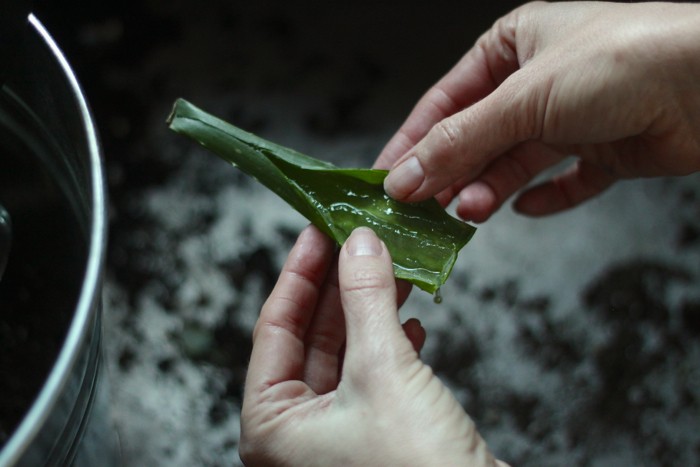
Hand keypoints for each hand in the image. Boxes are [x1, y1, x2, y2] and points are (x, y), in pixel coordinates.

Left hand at [240, 226, 506, 465]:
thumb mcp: (383, 370)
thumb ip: (366, 300)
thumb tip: (359, 244)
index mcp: (272, 427)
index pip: (275, 329)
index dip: (298, 274)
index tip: (316, 232)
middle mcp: (298, 433)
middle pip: (311, 336)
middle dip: (337, 285)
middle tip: (354, 240)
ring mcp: (338, 434)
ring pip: (347, 351)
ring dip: (369, 308)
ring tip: (388, 267)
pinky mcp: (377, 433)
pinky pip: (374, 373)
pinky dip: (392, 342)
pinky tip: (409, 320)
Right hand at [377, 1, 699, 220]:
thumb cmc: (624, 60)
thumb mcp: (524, 98)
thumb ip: (460, 142)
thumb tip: (405, 176)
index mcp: (512, 46)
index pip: (445, 101)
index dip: (413, 141)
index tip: (387, 178)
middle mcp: (538, 81)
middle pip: (476, 136)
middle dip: (450, 172)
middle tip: (423, 207)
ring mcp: (571, 117)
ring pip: (513, 162)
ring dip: (488, 189)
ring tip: (470, 212)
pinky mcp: (603, 150)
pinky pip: (563, 181)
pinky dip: (543, 198)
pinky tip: (523, 208)